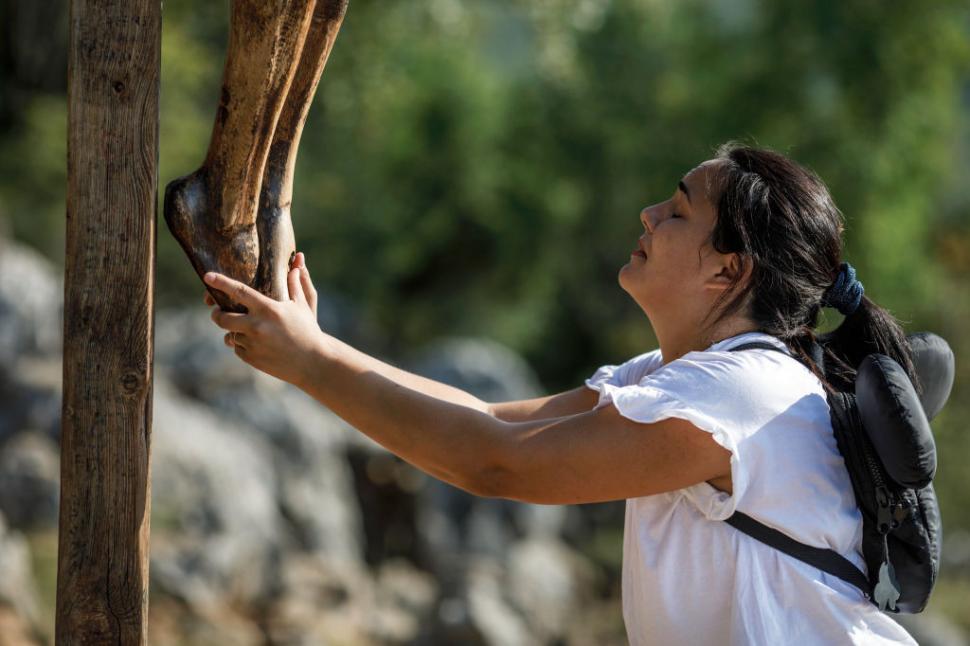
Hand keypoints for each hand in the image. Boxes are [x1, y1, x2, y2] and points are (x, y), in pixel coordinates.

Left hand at [204, 253, 324, 386]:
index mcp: (268, 309)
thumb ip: (295, 285)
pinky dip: (242, 344)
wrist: (312, 362)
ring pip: (230, 334)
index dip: (221, 283)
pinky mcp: (251, 358)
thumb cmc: (308, 331)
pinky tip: (256, 344)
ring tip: (248, 330)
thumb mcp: (302, 306)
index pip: (239, 292)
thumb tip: (297, 264)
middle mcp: (257, 326)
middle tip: (217, 310)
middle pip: (222, 318)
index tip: (207, 276)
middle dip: (216, 313)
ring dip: (235, 331)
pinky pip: (237, 348)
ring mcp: (252, 344)